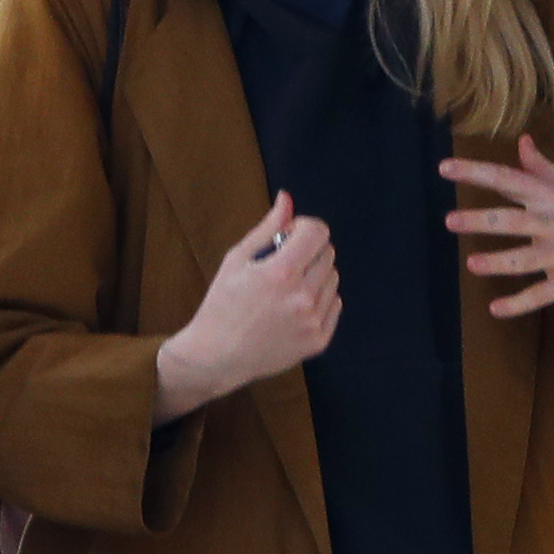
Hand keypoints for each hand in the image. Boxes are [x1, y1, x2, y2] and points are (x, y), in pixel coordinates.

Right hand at [154, 191, 338, 420]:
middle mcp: (302, 297)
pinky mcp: (319, 340)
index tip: (289, 236)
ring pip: (333, 279)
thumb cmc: (222, 304)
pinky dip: (320, 299)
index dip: (304, 227)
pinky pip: (334, 305)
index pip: (318, 232)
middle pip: (328, 253)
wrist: (218, 355)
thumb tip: (287, 198)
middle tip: (284, 263)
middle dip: (309, 250)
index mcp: (280, 272)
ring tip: (287, 288)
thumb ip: (268, 228)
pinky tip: (294, 306)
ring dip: (315, 275)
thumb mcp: (237, 259)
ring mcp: (313, 321)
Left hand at [442, 135, 553, 356]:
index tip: (444, 167)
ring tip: (471, 264)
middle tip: (449, 221)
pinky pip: (540, 294)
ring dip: (496, 262)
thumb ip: (544, 168)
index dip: (475, 172)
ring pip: (523, 259)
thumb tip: (521, 141)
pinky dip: (518, 304)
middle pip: (511, 219)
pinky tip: (495, 308)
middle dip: (479, 220)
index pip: (508, 179)